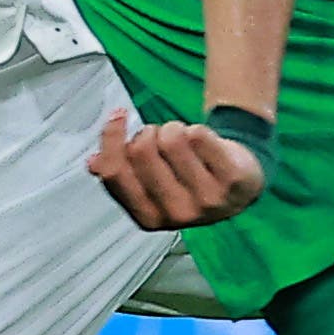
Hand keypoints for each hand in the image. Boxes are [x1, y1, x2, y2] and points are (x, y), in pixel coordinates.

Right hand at [91, 108, 263, 230]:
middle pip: (141, 149)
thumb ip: (121, 175)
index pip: (114, 172)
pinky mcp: (233, 181)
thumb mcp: (152, 184)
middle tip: (161, 136)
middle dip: (148, 132)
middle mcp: (178, 216)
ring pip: (171, 137)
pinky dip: (199, 130)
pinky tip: (206, 144)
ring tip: (185, 142)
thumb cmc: (189, 181)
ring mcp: (208, 201)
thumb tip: (92, 164)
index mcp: (149, 218)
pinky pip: (200, 134)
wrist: (241, 186)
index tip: (117, 116)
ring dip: (175, 129)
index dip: (111, 137)